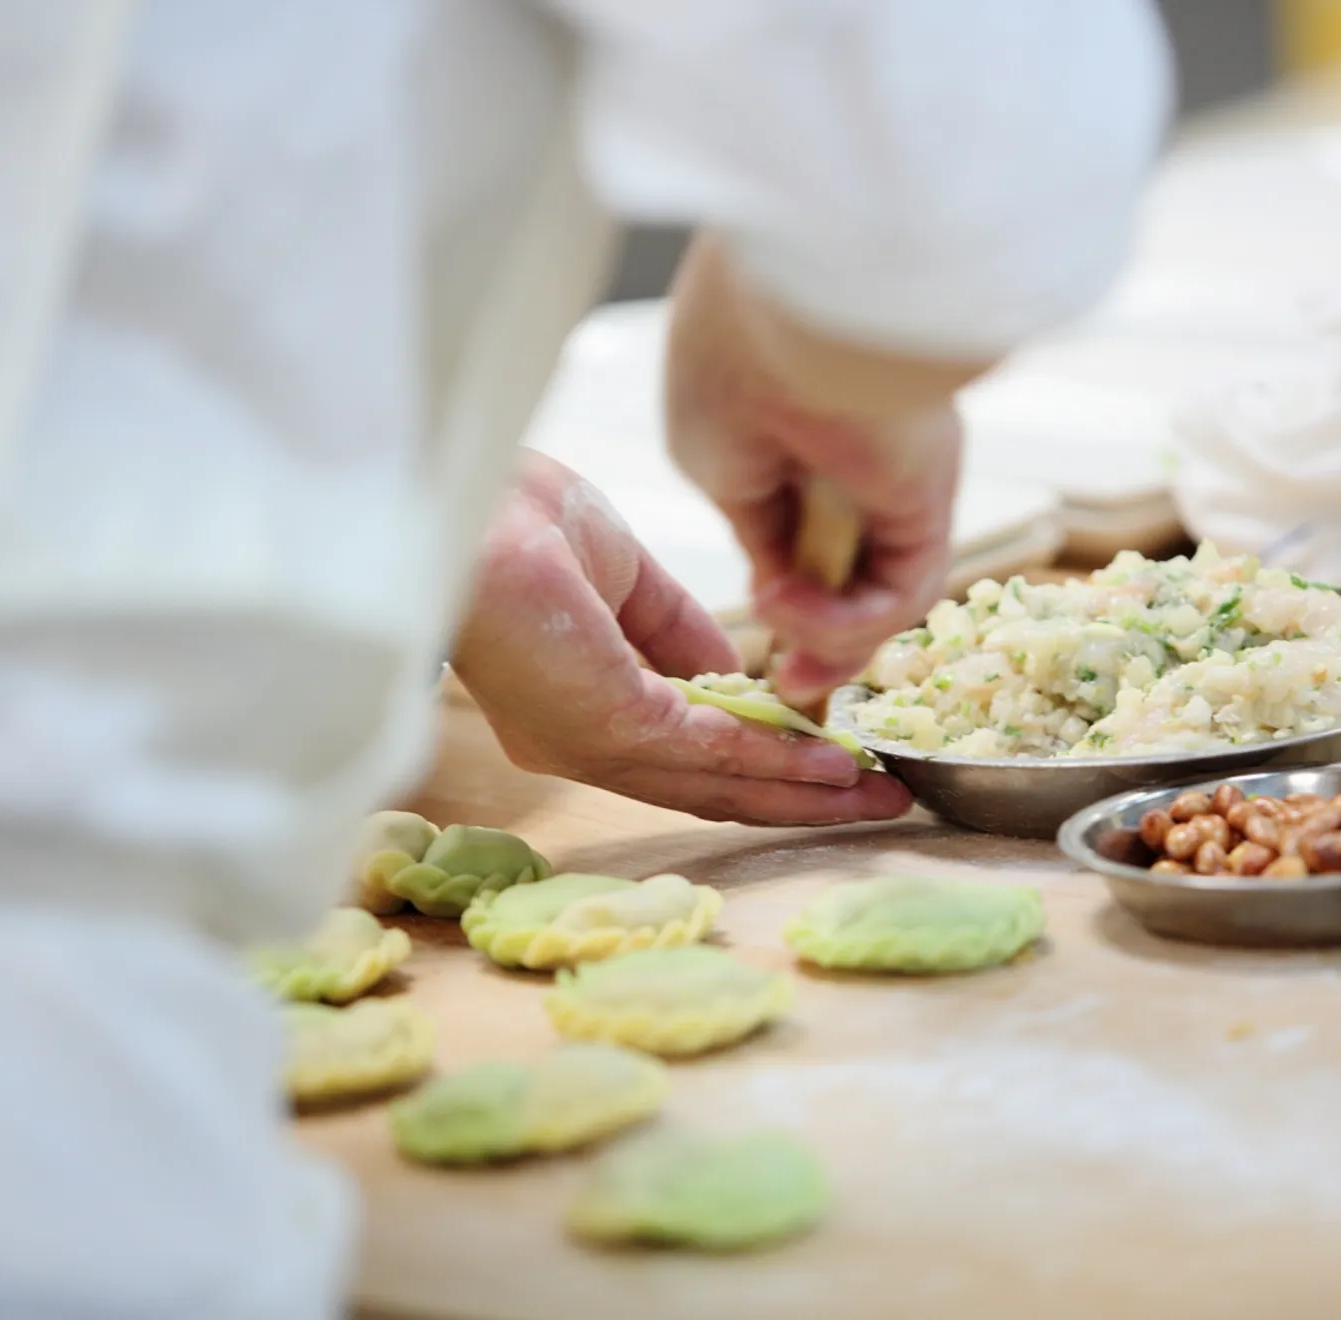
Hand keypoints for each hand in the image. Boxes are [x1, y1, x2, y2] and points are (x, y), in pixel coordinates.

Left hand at [451, 452, 912, 825]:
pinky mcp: (608, 725)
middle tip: (877, 805)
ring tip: (873, 796)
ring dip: (803, 792)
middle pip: (711, 787)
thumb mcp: (625, 580)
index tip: (831, 764)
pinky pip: (710, 751)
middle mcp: (581, 745)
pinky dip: (775, 761)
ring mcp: (591, 743)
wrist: (463, 502)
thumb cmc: (519, 522)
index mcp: (577, 712)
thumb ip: (681, 636)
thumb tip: (742, 678)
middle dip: (801, 799)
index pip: (685, 755)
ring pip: (718, 781)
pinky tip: (827, 765)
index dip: (763, 764)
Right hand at [665, 239, 971, 703]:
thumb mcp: (715, 466)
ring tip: (786, 653)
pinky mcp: (928, 502)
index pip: (802, 539)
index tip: (759, 651)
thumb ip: (754, 530)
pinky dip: (846, 621)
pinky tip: (791, 605)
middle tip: (793, 691)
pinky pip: (899, 590)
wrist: (785, 315)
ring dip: (826, 641)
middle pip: (851, 579)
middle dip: (821, 649)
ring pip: (878, 595)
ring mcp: (895, 483)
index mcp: (794, 434)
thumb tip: (780, 586)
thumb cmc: (730, 364)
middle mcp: (855, 459)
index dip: (785, 602)